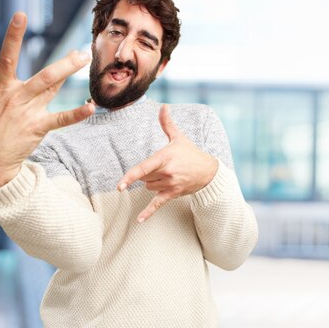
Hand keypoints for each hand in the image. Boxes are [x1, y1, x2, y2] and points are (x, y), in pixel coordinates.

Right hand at [0, 12, 93, 188]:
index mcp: (0, 91)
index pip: (6, 56)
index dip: (13, 35)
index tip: (20, 15)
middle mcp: (16, 98)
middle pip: (43, 75)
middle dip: (64, 62)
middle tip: (82, 49)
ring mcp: (28, 114)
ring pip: (52, 89)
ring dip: (69, 74)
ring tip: (85, 59)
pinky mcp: (37, 129)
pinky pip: (59, 120)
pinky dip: (76, 114)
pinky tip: (91, 106)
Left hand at [117, 104, 217, 222]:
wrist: (209, 171)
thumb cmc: (190, 153)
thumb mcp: (178, 137)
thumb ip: (167, 123)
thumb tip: (163, 106)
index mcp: (164, 157)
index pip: (144, 168)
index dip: (130, 177)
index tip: (119, 185)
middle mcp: (167, 173)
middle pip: (143, 178)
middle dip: (147, 173)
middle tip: (161, 167)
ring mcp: (170, 185)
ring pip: (148, 187)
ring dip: (151, 183)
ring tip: (166, 175)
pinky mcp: (173, 194)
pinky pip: (157, 204)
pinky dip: (148, 213)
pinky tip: (138, 221)